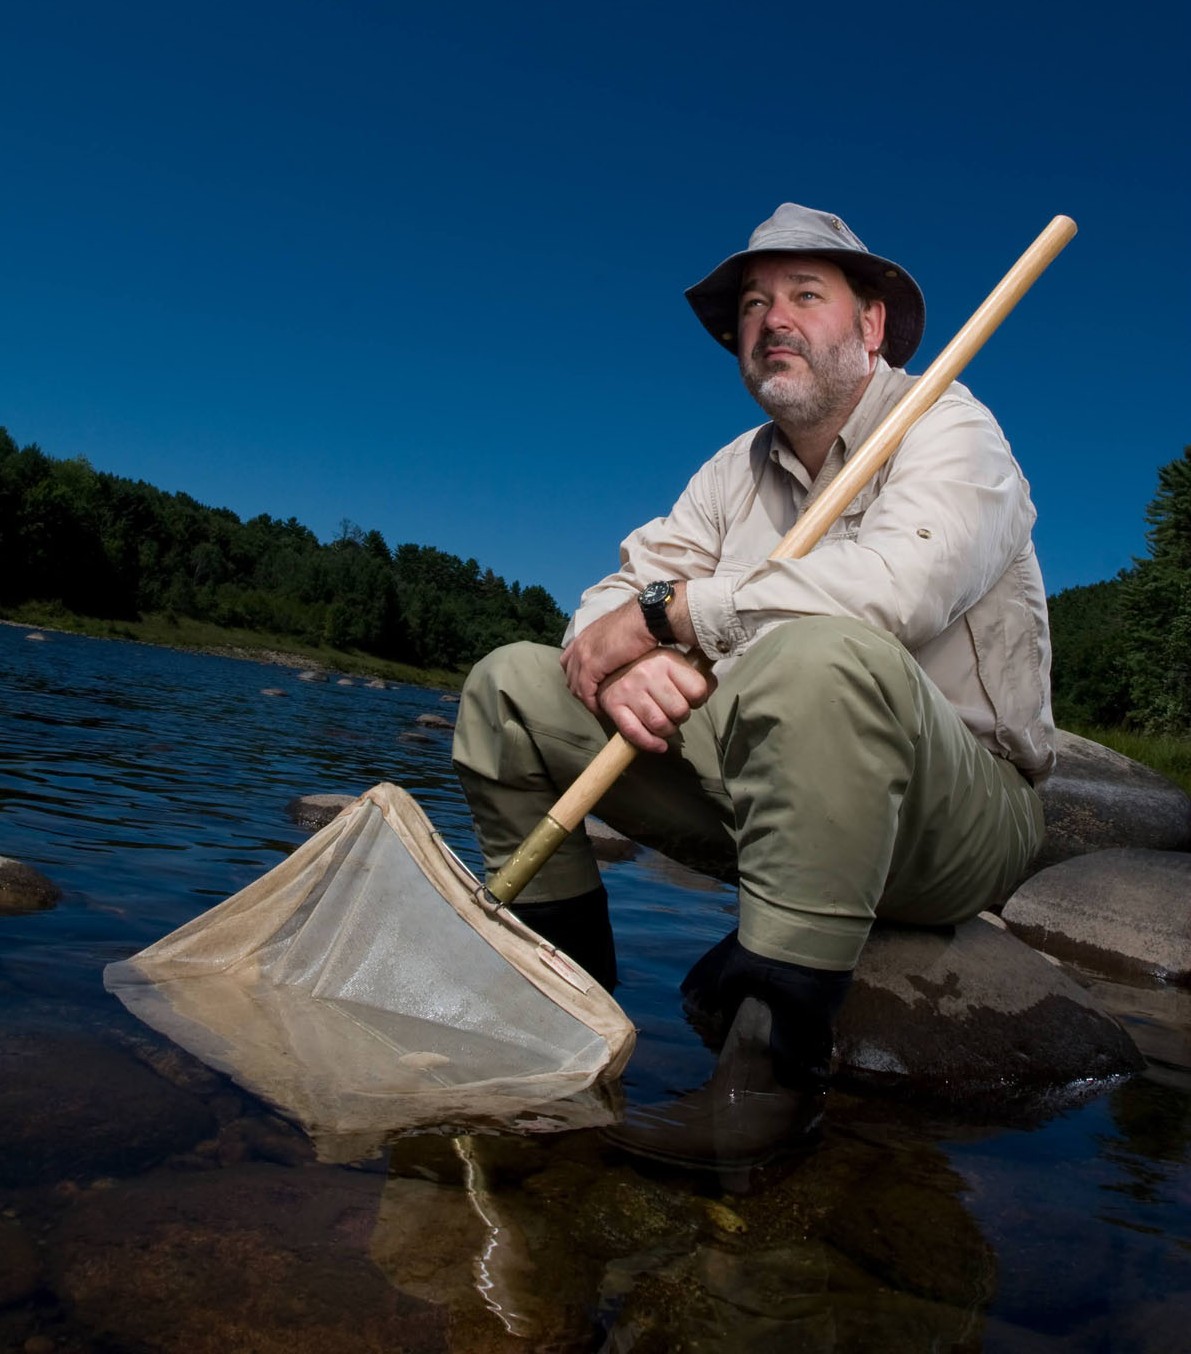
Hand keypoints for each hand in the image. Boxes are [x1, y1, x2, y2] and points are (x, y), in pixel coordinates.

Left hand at [560, 600, 655, 710]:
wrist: (644, 618)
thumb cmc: (640, 624)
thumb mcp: (619, 634)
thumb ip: (611, 646)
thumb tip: (616, 658)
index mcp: (585, 636)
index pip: (569, 661)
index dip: (577, 676)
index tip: (590, 688)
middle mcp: (580, 644)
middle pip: (570, 675)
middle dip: (580, 691)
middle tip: (594, 703)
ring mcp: (583, 655)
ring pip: (576, 685)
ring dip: (586, 700)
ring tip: (599, 709)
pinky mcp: (591, 665)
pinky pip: (585, 691)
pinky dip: (592, 702)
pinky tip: (602, 709)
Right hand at [596, 648, 714, 753]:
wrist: (610, 666)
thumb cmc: (650, 668)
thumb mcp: (675, 662)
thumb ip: (697, 675)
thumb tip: (711, 687)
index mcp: (666, 660)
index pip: (697, 690)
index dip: (698, 700)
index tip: (691, 700)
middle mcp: (647, 673)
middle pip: (679, 711)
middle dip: (681, 718)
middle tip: (675, 714)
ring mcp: (628, 689)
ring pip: (659, 724)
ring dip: (667, 731)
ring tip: (665, 725)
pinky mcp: (613, 705)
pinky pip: (635, 732)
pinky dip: (650, 743)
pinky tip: (659, 745)